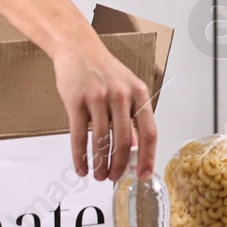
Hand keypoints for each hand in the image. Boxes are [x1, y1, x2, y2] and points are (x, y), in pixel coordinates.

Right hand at [53, 36, 157, 180]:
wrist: (78, 49)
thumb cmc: (104, 69)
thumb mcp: (127, 88)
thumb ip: (132, 115)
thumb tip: (136, 148)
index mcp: (139, 94)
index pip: (149, 132)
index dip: (148, 157)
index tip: (143, 174)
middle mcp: (121, 96)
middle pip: (124, 142)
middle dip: (120, 166)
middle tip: (115, 178)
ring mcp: (98, 98)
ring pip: (101, 142)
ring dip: (100, 165)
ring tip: (98, 175)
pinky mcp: (76, 101)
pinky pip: (79, 136)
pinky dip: (80, 157)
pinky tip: (81, 167)